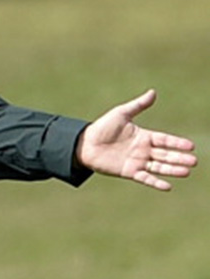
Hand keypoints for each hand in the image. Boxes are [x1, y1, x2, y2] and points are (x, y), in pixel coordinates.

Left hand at [75, 89, 196, 190]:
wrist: (84, 144)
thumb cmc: (102, 127)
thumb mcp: (121, 114)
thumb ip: (138, 105)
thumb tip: (153, 92)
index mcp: (144, 136)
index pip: (165, 140)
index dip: (177, 143)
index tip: (191, 146)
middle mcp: (143, 150)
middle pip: (165, 155)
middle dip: (179, 158)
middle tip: (193, 162)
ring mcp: (136, 162)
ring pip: (159, 167)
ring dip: (172, 170)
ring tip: (186, 172)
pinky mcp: (128, 172)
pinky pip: (145, 178)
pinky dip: (155, 182)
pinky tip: (167, 186)